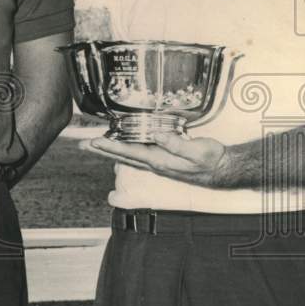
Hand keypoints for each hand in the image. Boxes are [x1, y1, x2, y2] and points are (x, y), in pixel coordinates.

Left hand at [79, 131, 227, 186]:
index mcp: (160, 161)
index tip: (94, 141)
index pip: (129, 152)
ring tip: (93, 145)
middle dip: (101, 150)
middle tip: (81, 145)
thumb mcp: (197, 150)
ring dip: (109, 150)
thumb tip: (156, 136)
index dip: (111, 146)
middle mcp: (154, 164)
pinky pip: (137, 154)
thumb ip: (176, 144)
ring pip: (127, 155)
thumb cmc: (211, 159)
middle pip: (122, 156)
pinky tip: (118, 145)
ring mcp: (157, 163)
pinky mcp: (161, 159)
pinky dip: (123, 148)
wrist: (222, 170)